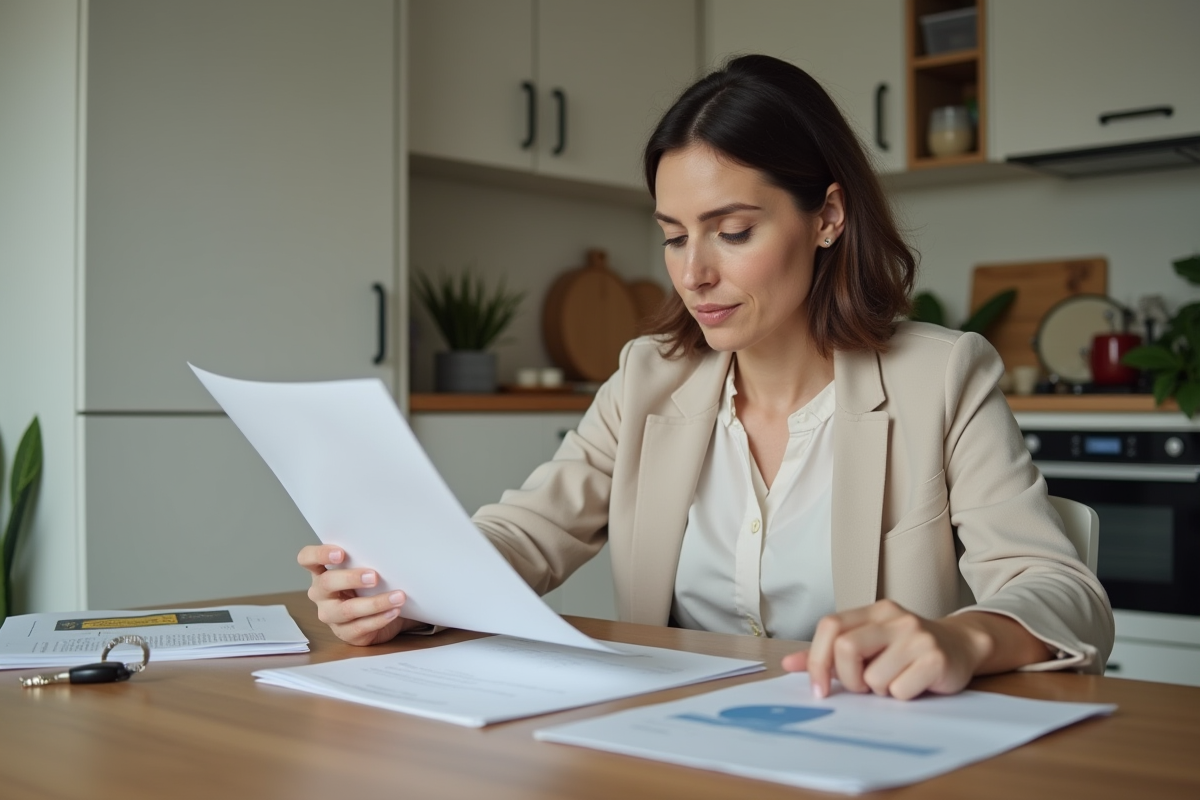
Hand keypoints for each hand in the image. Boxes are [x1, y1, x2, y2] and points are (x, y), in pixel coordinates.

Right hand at [297, 544, 417, 645]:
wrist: (385, 612)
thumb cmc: (372, 584)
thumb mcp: (366, 568)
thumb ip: (366, 558)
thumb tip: (386, 545)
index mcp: (321, 571)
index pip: (307, 558)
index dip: (319, 554)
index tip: (340, 553)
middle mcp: (321, 593)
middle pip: (327, 583)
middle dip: (351, 578)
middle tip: (374, 576)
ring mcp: (331, 615)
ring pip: (347, 610)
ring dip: (374, 603)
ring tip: (398, 596)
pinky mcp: (345, 633)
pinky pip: (360, 627)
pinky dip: (380, 618)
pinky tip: (394, 611)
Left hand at [781, 600, 991, 700]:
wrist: (961, 646)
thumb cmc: (906, 650)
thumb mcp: (868, 644)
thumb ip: (828, 654)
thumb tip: (788, 664)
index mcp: (872, 612)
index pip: (829, 626)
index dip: (816, 659)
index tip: (819, 688)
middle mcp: (893, 618)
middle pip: (845, 648)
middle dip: (848, 679)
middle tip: (862, 687)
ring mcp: (916, 636)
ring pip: (873, 677)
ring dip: (879, 690)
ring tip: (895, 681)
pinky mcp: (935, 659)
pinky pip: (900, 691)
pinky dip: (901, 696)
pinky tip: (913, 684)